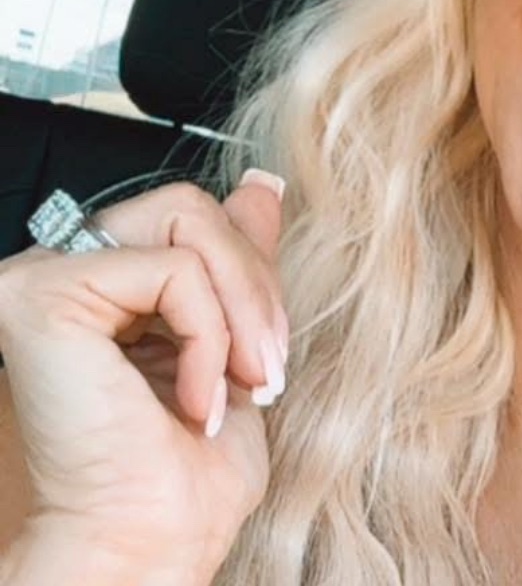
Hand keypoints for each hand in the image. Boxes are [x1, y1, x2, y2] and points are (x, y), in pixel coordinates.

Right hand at [0, 172, 287, 581]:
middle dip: (255, 286)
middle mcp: (67, 276)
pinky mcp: (40, 296)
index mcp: (108, 289)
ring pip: (188, 219)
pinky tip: (196, 399)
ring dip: (242, 310)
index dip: (252, 275)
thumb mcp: (236, 346)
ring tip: (240, 386)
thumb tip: (262, 185)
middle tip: (265, 371)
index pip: (194, 219)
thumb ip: (237, 262)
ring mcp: (44, 280)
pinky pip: (172, 268)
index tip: (268, 357)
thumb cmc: (183, 481)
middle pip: (192, 206)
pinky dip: (210, 335)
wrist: (147, 548)